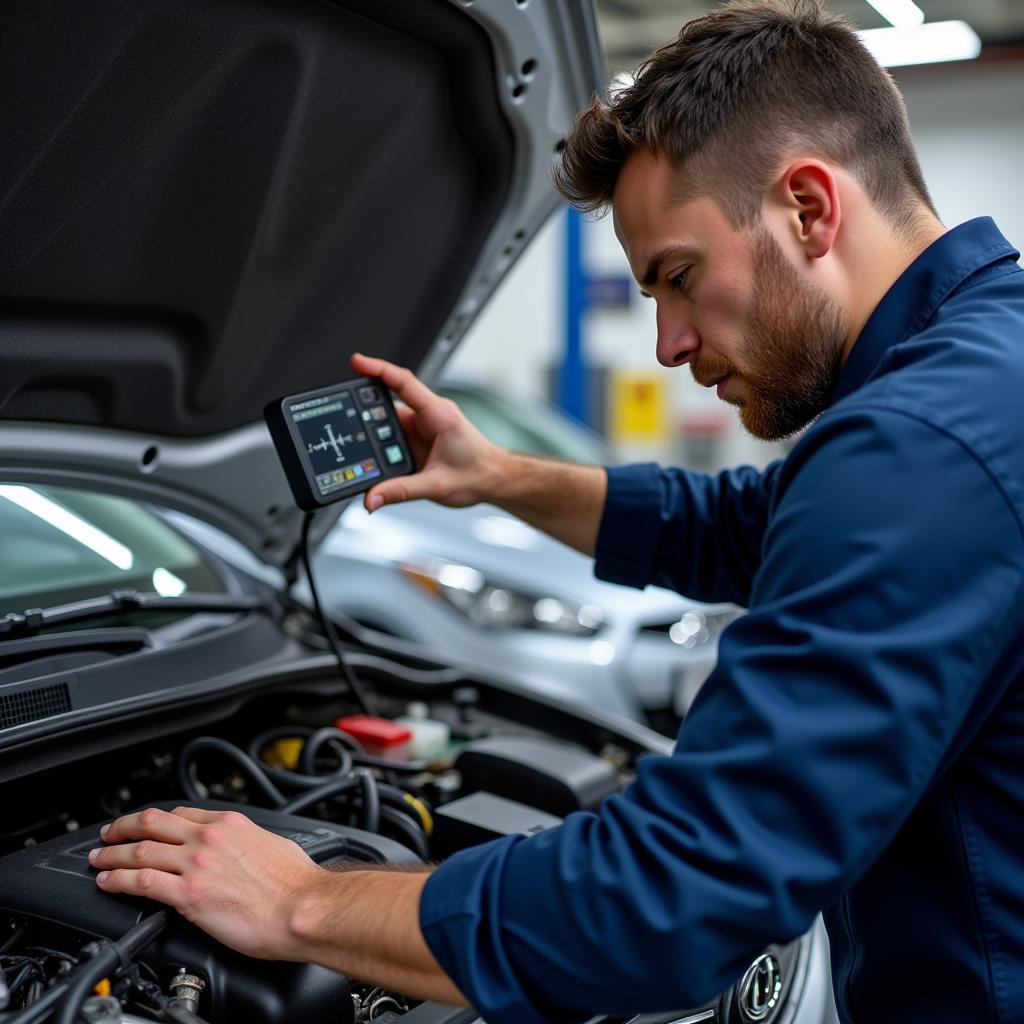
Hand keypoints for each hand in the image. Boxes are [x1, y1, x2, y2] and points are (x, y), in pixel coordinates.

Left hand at [90, 806, 324, 960]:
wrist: (302, 907)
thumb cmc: (297, 884)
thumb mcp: (274, 845)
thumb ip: (251, 843)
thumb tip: (248, 851)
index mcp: (231, 824)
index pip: (182, 814)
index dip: (158, 819)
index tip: (148, 825)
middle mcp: (209, 839)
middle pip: (153, 824)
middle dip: (125, 827)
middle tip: (109, 832)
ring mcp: (196, 865)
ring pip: (141, 852)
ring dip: (112, 855)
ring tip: (99, 859)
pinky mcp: (188, 895)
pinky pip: (141, 883)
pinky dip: (118, 881)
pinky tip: (107, 884)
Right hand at [350, 353, 504, 511]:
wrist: (496, 480)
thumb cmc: (479, 475)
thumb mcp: (437, 486)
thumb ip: (401, 491)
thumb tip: (372, 498)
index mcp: (439, 415)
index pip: (404, 382)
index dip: (378, 369)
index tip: (357, 361)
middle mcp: (430, 415)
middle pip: (390, 402)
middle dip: (366, 410)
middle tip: (347, 422)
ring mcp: (424, 425)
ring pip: (389, 421)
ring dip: (375, 433)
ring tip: (363, 450)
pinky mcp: (421, 436)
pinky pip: (395, 434)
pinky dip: (382, 443)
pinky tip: (376, 457)